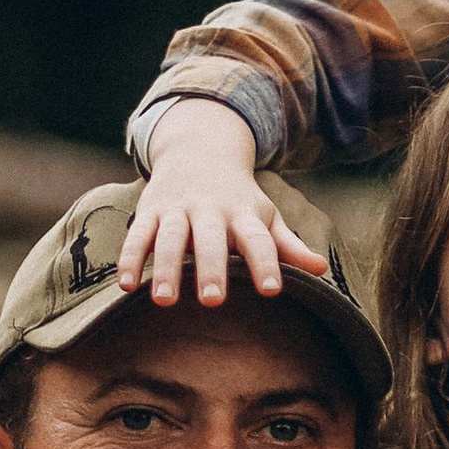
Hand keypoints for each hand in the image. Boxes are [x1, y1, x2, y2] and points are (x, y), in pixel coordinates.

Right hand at [116, 100, 332, 304]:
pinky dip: (130, 258)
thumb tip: (321, 270)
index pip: (259, 240)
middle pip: (211, 239)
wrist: (199, 148)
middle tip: (212, 301)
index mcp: (243, 214)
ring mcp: (178, 209)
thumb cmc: (238, 197)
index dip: (266, 263)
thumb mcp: (264, 215)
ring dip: (167, 268)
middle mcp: (210, 210)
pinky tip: (127, 286)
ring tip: (165, 300)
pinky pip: (138, 235)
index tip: (272, 290)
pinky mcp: (150, 210)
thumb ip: (287, 246)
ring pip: (171, 238)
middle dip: (212, 268)